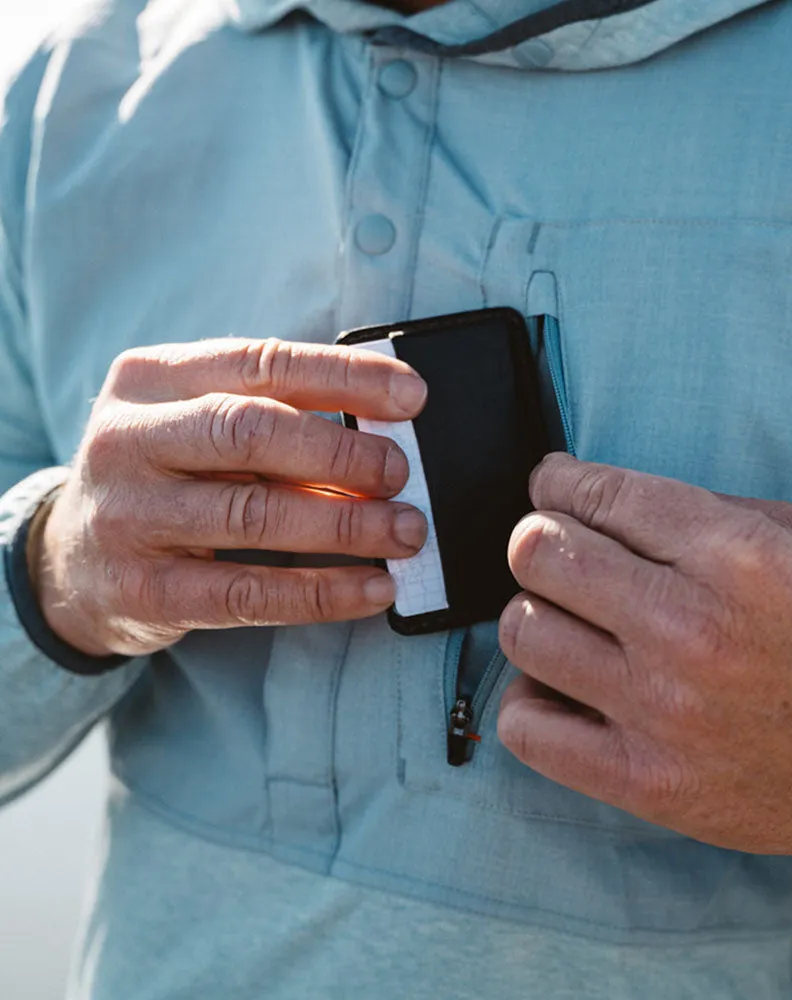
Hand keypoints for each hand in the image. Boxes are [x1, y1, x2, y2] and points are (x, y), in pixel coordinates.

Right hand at [37, 338, 427, 657]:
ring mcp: (129, 517)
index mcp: (151, 379)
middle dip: (342, 453)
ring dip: (347, 526)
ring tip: (405, 532)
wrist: (70, 561)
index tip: (413, 396)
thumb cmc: (164, 476)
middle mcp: (128, 440)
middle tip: (401, 473)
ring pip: (254, 516)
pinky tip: (373, 588)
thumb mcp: (196, 423)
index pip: (262, 362)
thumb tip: (385, 431)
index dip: (346, 377)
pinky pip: (248, 593)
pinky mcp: (143, 590)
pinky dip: (322, 592)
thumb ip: (273, 414)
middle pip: (251, 432)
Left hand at [498, 454, 791, 862]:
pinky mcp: (646, 782)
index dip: (557, 480)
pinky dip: (528, 701)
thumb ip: (693, 510)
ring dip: (535, 615)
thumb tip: (589, 497)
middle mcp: (691, 628)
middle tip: (557, 552)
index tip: (551, 485)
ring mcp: (662, 711)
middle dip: (537, 539)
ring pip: (525, 631)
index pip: (598, 493)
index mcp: (735, 555)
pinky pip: (527, 729)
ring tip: (568, 622)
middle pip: (540, 553)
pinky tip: (564, 690)